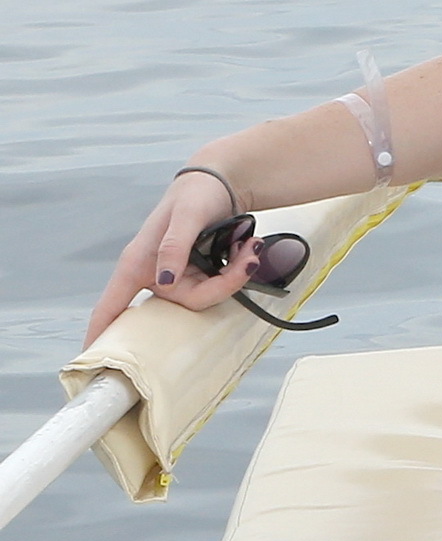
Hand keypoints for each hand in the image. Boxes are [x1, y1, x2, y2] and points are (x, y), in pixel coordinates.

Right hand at [85, 169, 264, 345]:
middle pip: (186, 303)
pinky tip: (246, 248)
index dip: (101, 332)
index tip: (91, 357)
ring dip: (236, 273)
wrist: (221, 183)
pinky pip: (219, 286)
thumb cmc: (195, 193)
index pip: (112, 305)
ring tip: (250, 245)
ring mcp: (179, 276)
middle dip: (223, 284)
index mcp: (138, 262)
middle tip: (248, 256)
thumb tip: (164, 282)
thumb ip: (174, 246)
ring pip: (208, 296)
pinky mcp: (199, 275)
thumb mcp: (185, 215)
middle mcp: (156, 274)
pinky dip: (238, 270)